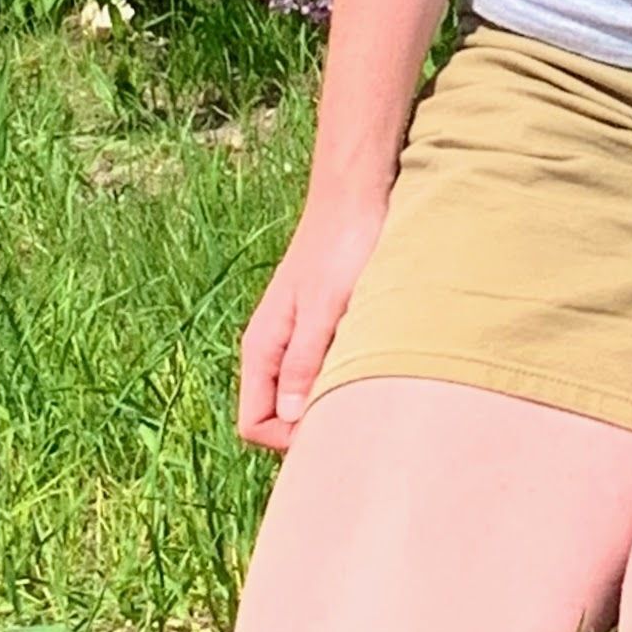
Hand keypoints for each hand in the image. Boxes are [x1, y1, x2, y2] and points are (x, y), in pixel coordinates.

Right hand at [236, 190, 389, 453]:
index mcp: (262, 348)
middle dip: (312, 425)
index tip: (332, 423)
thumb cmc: (343, 244)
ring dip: (332, 398)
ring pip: (304, 395)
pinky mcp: (325, 327)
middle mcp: (274, 349)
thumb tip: (293, 418)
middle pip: (279, 416)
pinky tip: (376, 363)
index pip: (254, 424)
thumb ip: (305, 361)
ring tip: (371, 384)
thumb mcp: (325, 306)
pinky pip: (325, 371)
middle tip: (359, 412)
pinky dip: (345, 375)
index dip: (289, 437)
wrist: (358, 194)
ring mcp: (299, 339)